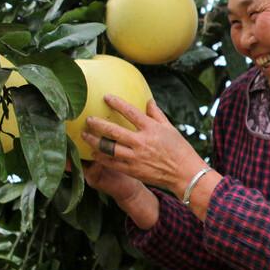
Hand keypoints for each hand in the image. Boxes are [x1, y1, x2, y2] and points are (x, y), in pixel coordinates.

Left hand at [82, 96, 207, 197]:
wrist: (184, 173)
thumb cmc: (179, 149)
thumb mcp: (170, 128)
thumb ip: (156, 114)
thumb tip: (149, 100)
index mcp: (151, 129)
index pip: (130, 112)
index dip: (117, 103)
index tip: (106, 97)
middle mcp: (141, 142)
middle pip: (113, 132)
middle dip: (98, 124)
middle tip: (88, 119)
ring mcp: (135, 157)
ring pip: (108, 148)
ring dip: (94, 141)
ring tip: (85, 136)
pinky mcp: (133, 170)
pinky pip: (112, 163)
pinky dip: (101, 158)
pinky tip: (94, 153)